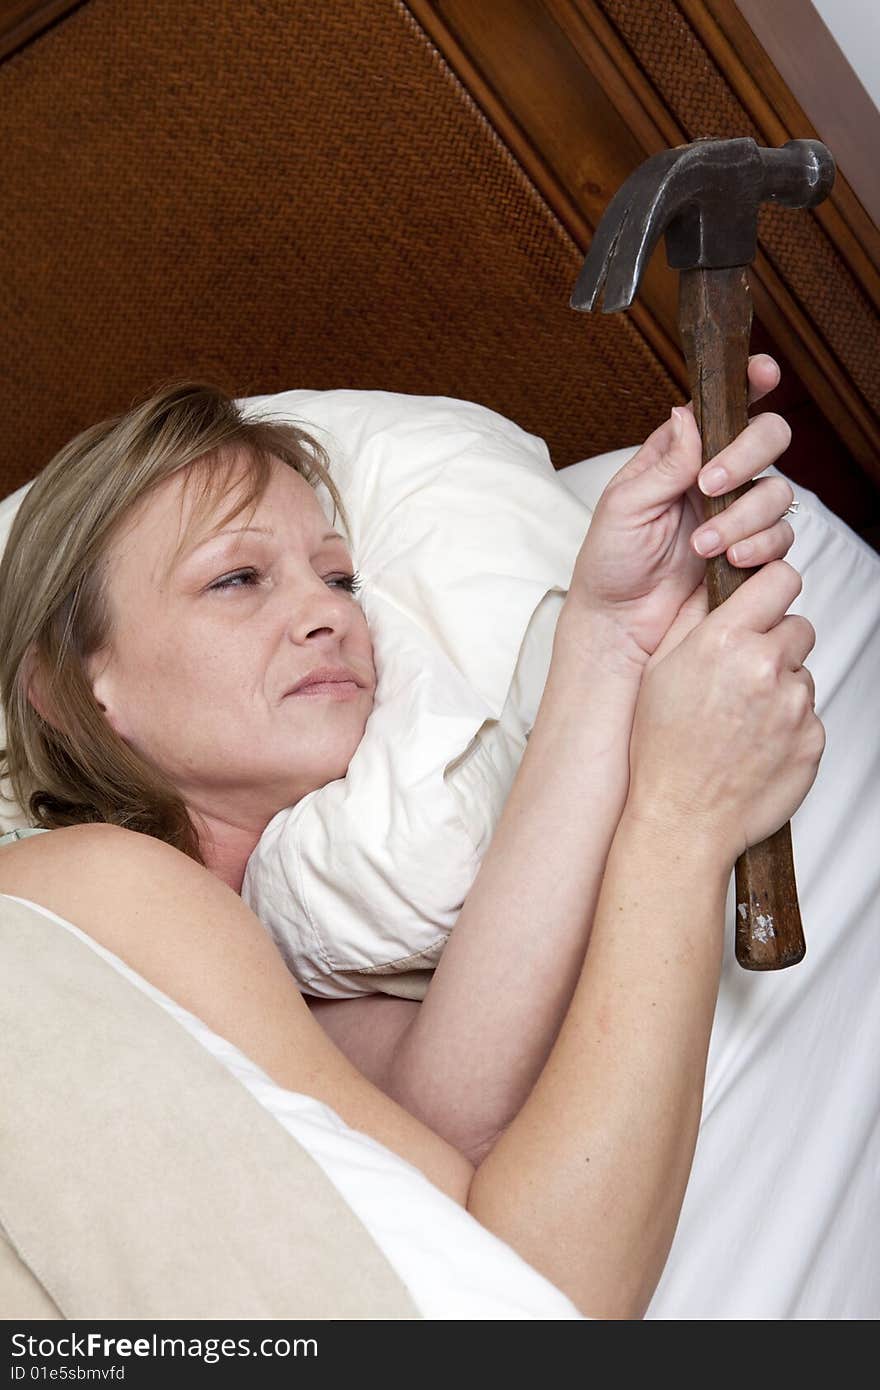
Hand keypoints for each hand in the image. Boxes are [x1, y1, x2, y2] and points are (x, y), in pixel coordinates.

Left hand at [567, 356, 796, 663]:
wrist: (619, 622)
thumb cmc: (611, 562)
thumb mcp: (625, 506)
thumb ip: (665, 463)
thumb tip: (689, 415)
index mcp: (680, 454)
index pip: (722, 407)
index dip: (748, 383)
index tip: (763, 373)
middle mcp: (716, 477)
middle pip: (767, 439)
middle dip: (748, 454)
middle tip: (711, 485)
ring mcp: (738, 514)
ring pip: (778, 491)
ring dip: (743, 516)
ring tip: (703, 545)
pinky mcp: (754, 552)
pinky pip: (781, 537)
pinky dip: (758, 545)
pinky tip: (728, 560)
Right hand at [626, 560, 824, 867]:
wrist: (684, 817)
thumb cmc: (663, 749)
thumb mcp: (660, 671)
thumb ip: (692, 621)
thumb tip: (714, 589)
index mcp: (725, 641)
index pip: (780, 578)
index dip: (772, 587)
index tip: (764, 600)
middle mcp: (766, 666)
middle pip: (798, 627)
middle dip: (776, 643)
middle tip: (743, 675)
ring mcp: (795, 704)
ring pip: (802, 674)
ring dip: (781, 687)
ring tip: (742, 719)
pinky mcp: (813, 738)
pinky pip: (808, 715)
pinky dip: (788, 725)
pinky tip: (755, 743)